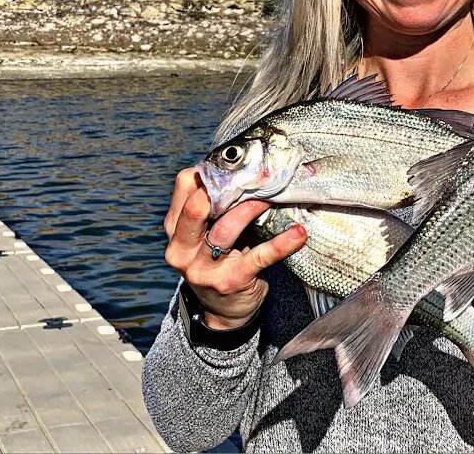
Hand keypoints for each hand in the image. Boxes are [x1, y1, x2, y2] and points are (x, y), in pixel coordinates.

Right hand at [164, 166, 307, 328]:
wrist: (222, 312)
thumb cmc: (216, 260)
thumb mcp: (202, 236)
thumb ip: (210, 208)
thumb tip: (238, 167)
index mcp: (174, 230)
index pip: (183, 187)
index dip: (208, 171)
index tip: (233, 162)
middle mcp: (182, 250)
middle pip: (196, 209)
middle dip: (224, 189)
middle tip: (251, 175)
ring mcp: (205, 269)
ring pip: (226, 229)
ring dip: (252, 208)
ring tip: (273, 196)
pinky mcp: (231, 281)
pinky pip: (259, 257)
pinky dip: (282, 243)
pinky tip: (298, 234)